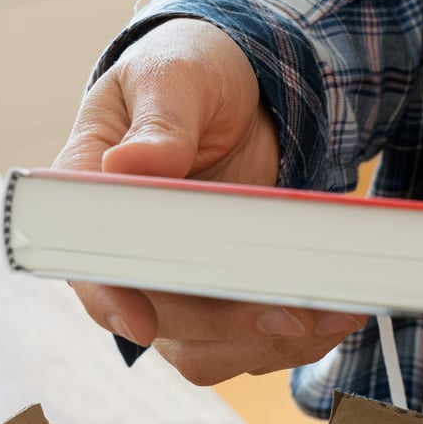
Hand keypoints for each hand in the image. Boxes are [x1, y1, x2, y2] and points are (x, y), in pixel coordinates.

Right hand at [58, 18, 365, 383]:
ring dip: (269, 343)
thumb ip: (159, 122)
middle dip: (227, 325)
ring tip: (335, 315)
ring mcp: (175, 286)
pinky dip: (295, 338)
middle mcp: (127, 254)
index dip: (110, 299)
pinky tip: (336, 314)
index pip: (86, 263)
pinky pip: (249, 344)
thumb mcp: (173, 78)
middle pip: (160, 321)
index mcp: (93, 196)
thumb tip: (128, 165)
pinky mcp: (222, 301)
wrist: (242, 90)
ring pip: (207, 350)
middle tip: (293, 312)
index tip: (144, 322)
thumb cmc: (190, 72)